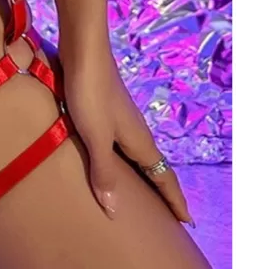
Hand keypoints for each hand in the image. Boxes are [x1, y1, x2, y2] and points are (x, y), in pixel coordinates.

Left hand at [60, 47, 194, 225]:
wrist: (84, 50)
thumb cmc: (91, 94)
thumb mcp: (96, 136)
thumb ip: (104, 172)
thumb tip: (114, 211)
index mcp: (141, 142)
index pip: (164, 178)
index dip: (175, 201)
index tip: (188, 222)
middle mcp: (137, 131)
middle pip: (155, 168)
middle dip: (164, 191)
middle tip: (169, 214)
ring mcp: (123, 118)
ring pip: (139, 154)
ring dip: (145, 174)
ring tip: (143, 191)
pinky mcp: (108, 108)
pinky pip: (123, 142)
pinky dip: (126, 158)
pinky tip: (113, 157)